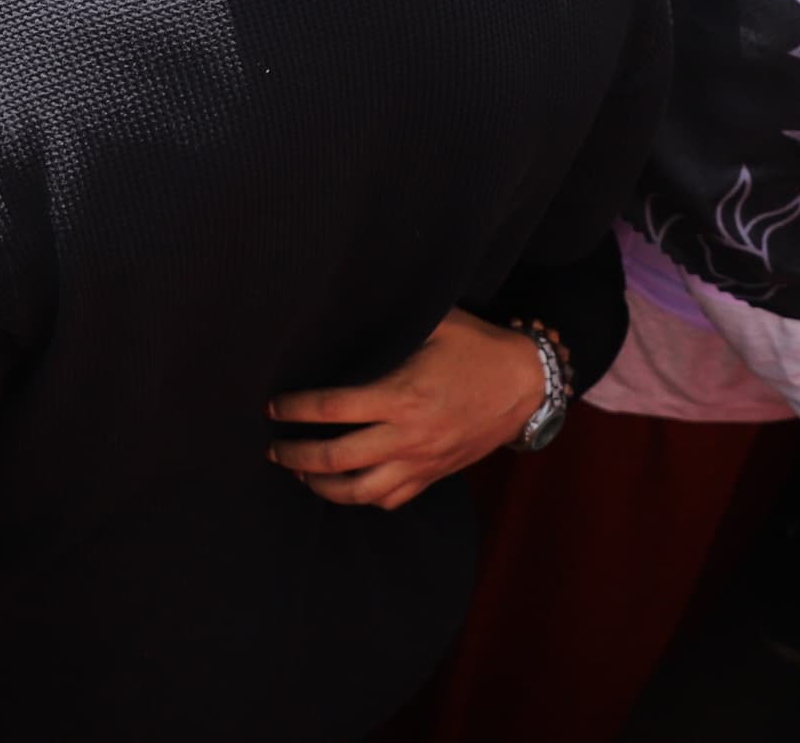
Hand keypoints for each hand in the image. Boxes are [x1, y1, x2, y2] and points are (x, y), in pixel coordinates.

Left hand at [267, 310, 547, 508]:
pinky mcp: (434, 475)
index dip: (295, 409)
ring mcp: (422, 462)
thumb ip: (391, 319)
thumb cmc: (476, 347)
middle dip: (296, 455)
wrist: (526, 386)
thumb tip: (347, 299)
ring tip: (299, 472)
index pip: (332, 409)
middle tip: (274, 446)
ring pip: (360, 491)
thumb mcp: (435, 321)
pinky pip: (391, 499)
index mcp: (401, 395)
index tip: (273, 405)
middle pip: (336, 459)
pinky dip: (362, 497)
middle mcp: (408, 436)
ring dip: (322, 485)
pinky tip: (345, 485)